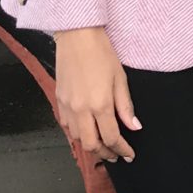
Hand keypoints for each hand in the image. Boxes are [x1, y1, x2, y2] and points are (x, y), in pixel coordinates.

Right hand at [52, 26, 139, 163]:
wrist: (77, 37)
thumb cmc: (102, 53)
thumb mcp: (121, 79)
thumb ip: (126, 107)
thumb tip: (134, 127)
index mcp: (100, 105)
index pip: (111, 137)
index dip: (122, 149)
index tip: (129, 154)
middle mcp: (81, 110)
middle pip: (91, 144)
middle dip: (105, 153)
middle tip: (116, 155)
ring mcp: (67, 106)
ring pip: (77, 138)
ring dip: (90, 145)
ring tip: (102, 144)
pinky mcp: (58, 100)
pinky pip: (66, 126)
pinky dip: (77, 134)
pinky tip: (86, 131)